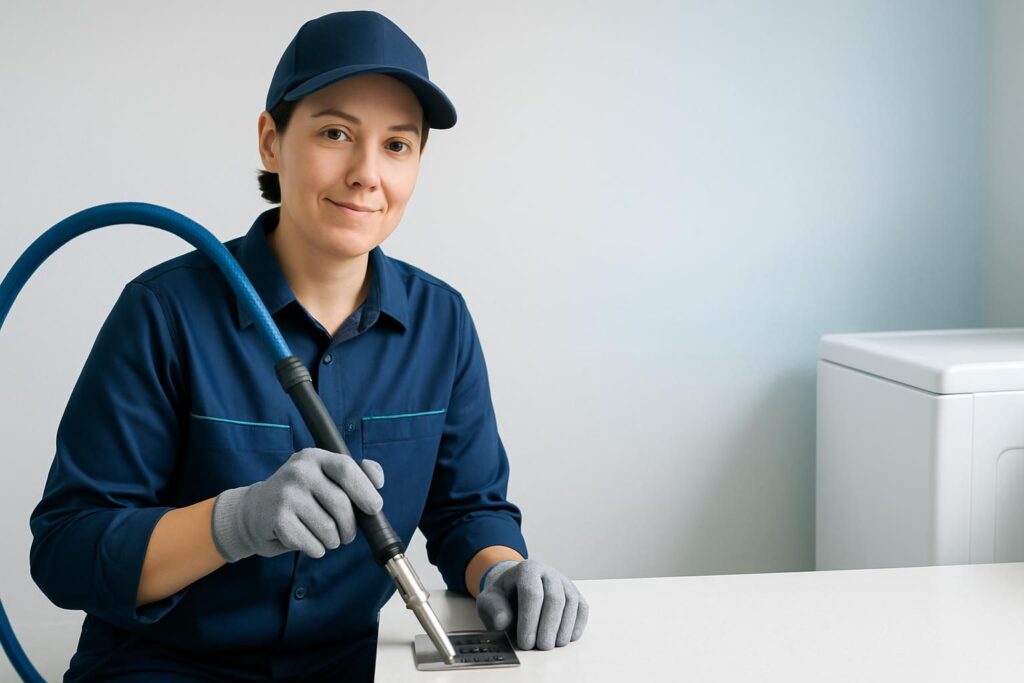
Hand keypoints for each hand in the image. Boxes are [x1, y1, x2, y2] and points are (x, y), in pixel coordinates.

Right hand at [211, 447, 384, 561]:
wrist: (255, 511)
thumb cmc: (301, 495)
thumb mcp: (325, 476)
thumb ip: (356, 474)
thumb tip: (377, 480)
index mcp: (315, 457)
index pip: (346, 468)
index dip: (365, 490)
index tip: (374, 508)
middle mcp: (299, 471)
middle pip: (341, 504)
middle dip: (350, 527)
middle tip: (346, 534)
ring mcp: (286, 494)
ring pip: (328, 529)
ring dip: (332, 541)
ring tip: (324, 536)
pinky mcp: (277, 519)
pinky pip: (311, 544)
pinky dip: (315, 549)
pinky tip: (305, 540)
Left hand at [476, 559, 588, 649]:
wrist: (515, 590)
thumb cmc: (503, 598)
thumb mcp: (490, 601)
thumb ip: (493, 609)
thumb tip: (502, 621)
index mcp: (527, 569)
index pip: (531, 593)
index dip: (529, 620)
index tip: (525, 643)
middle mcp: (548, 572)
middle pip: (555, 598)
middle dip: (549, 626)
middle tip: (542, 647)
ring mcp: (564, 582)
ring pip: (571, 603)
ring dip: (564, 628)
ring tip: (553, 646)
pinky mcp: (575, 593)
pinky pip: (582, 608)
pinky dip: (577, 625)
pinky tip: (566, 639)